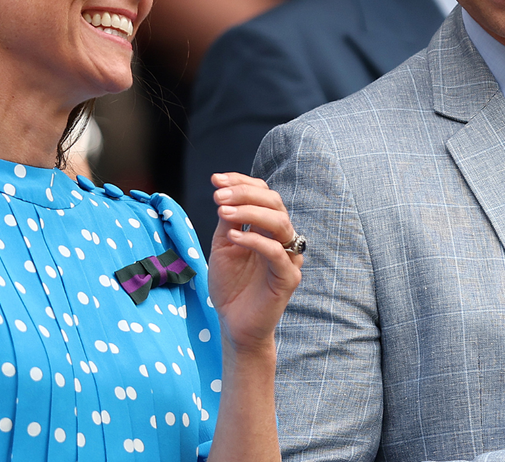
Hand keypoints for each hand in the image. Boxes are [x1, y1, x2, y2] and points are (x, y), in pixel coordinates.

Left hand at [207, 173, 302, 354]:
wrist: (234, 324)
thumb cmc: (230, 285)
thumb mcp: (223, 246)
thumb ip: (228, 221)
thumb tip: (224, 193)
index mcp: (268, 227)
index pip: (263, 194)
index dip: (241, 182)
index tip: (216, 179)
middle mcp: (282, 238)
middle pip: (274, 203)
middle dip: (244, 194)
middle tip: (218, 195)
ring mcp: (289, 257)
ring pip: (279, 222)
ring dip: (249, 212)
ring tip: (223, 211)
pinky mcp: (289, 277)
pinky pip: (276, 252)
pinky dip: (255, 240)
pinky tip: (234, 236)